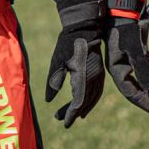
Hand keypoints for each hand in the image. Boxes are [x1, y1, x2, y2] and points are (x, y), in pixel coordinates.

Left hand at [45, 0, 104, 127]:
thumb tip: (49, 101)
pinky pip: (97, 91)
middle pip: (85, 102)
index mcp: (83, 76)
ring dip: (83, 108)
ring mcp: (99, 75)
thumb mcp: (57, 61)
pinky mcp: (100, 71)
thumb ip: (53, 81)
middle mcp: (94, 78)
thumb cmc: (67, 42)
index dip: (70, 114)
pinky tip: (82, 103)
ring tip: (72, 115)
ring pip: (93, 98)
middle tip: (59, 118)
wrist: (84, 26)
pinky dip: (90, 100)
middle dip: (73, 112)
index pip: (78, 102)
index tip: (63, 122)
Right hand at [106, 17, 148, 112]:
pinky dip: (146, 76)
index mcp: (116, 68)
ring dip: (147, 88)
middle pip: (132, 88)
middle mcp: (119, 67)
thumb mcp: (135, 49)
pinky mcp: (131, 54)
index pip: (129, 90)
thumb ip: (142, 67)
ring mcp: (125, 61)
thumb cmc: (128, 29)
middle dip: (145, 97)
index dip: (141, 101)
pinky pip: (138, 70)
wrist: (125, 10)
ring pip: (136, 80)